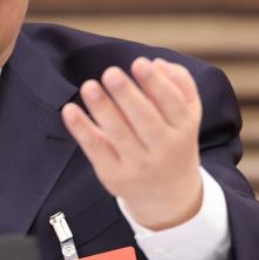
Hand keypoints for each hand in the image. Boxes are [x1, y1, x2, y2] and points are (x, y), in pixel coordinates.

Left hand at [61, 57, 203, 230]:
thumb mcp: (188, 115)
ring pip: (119, 134)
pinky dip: (82, 130)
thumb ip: (180, 85)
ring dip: (102, 109)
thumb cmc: (173, 142)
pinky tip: (70, 111)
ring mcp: (139, 165)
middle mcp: (164, 149)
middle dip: (127, 96)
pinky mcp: (115, 176)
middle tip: (111, 73)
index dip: (157, 84)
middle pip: (146, 120)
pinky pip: (96, 150)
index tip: (140, 62)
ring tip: (89, 86)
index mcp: (185, 129)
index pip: (173, 104)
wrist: (169, 197)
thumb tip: (157, 63)